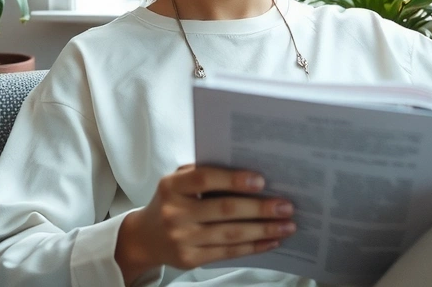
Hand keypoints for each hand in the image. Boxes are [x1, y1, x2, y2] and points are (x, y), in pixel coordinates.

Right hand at [114, 164, 295, 281]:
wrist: (144, 237)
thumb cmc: (171, 202)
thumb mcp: (177, 182)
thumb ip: (204, 173)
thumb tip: (250, 174)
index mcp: (171, 186)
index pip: (204, 178)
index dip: (233, 179)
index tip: (261, 180)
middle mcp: (174, 213)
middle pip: (224, 210)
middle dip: (260, 208)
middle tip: (286, 206)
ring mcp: (181, 238)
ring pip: (230, 234)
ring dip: (263, 230)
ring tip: (287, 225)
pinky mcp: (189, 259)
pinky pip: (228, 252)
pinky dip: (253, 246)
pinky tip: (271, 240)